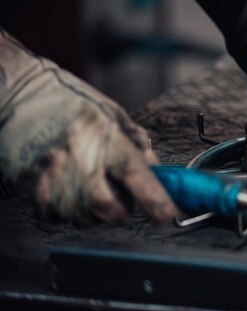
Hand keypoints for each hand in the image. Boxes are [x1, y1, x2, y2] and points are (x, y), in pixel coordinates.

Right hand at [0, 30, 176, 225]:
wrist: (17, 94)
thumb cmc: (69, 101)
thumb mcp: (113, 114)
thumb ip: (137, 143)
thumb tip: (158, 172)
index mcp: (105, 134)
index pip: (136, 173)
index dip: (155, 200)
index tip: (166, 215)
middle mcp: (77, 156)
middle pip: (106, 206)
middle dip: (121, 212)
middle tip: (122, 201)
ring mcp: (50, 173)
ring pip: (80, 217)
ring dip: (94, 213)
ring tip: (92, 189)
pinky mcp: (28, 185)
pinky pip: (55, 216)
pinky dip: (68, 211)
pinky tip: (69, 191)